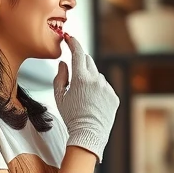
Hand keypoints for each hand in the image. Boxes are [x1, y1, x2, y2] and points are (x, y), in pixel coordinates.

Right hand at [53, 35, 118, 161]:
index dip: (73, 43)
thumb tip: (64, 63)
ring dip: (90, 79)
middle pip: (88, 61)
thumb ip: (60, 77)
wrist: (88, 134)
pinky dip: (99, 90)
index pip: (78, 52)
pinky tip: (93, 102)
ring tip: (84, 96)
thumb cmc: (71, 116)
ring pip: (97, 75)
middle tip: (75, 72)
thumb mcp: (59, 96)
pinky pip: (105, 87)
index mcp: (80, 78)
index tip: (70, 38)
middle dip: (81, 62)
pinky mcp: (114, 96)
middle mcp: (96, 80)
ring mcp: (107, 88)